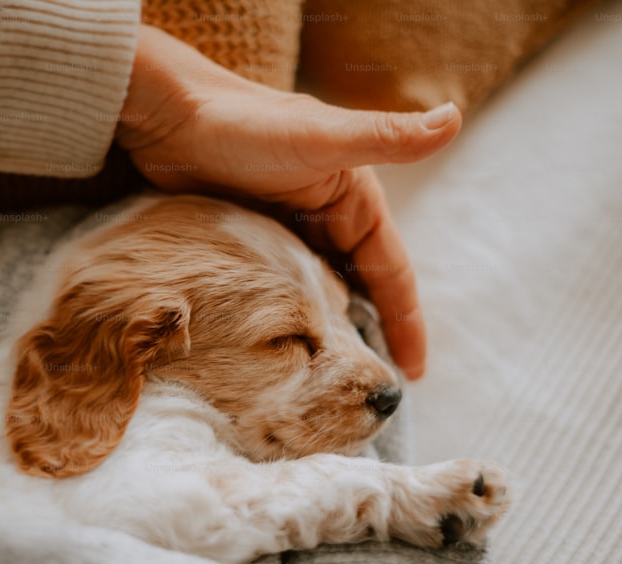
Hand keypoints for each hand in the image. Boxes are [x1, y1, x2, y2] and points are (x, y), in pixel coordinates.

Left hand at [116, 25, 462, 379]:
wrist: (167, 114)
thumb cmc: (245, 125)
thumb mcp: (321, 137)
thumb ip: (386, 137)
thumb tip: (454, 116)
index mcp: (354, 200)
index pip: (392, 273)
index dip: (406, 322)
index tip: (413, 374)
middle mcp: (328, 217)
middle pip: (359, 289)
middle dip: (370, 335)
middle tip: (368, 392)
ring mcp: (289, 229)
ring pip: (320, 292)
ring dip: (328, 330)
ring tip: (330, 382)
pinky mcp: (253, 239)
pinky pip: (281, 288)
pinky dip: (290, 316)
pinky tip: (284, 347)